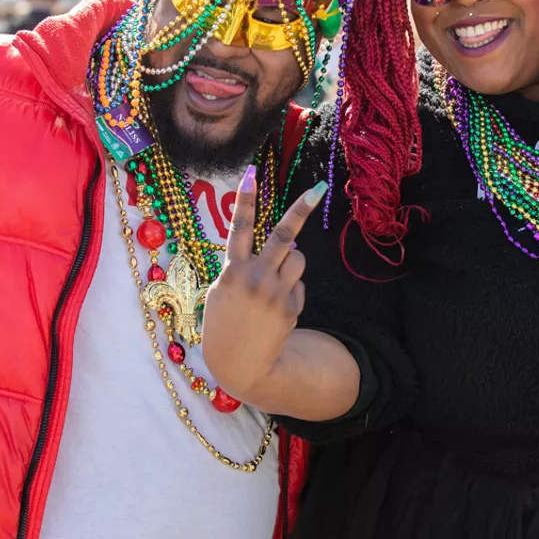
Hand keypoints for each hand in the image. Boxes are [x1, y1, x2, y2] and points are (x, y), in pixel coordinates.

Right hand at [201, 167, 326, 402]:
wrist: (240, 365)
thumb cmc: (224, 323)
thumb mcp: (220, 292)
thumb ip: (242, 267)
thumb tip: (281, 246)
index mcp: (231, 271)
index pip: (238, 228)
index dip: (244, 199)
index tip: (250, 172)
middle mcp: (255, 278)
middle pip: (283, 235)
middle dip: (301, 209)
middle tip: (318, 188)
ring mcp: (275, 292)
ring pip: (297, 258)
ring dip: (290, 262)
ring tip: (274, 282)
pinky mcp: (291, 306)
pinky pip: (298, 285)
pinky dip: (289, 291)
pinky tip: (274, 311)